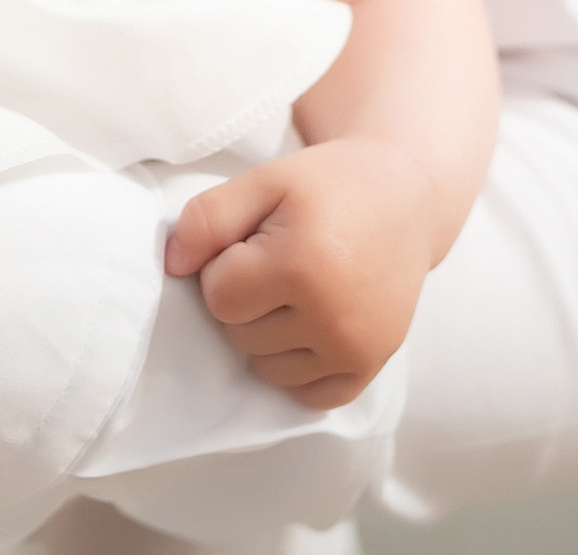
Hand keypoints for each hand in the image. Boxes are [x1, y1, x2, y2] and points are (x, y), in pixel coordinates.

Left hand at [161, 139, 436, 408]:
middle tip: (282, 259)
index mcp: (302, 267)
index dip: (226, 266)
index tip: (255, 241)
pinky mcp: (372, 366)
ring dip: (268, 333)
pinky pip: (308, 396)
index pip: (218, 297)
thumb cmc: (326, 186)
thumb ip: (207, 219)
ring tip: (300, 287)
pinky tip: (310, 326)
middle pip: (240, 335)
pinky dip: (298, 368)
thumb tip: (173, 267)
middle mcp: (333, 318)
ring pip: (267, 368)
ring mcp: (356, 349)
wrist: (405, 199)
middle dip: (247, 299)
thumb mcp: (262, 182)